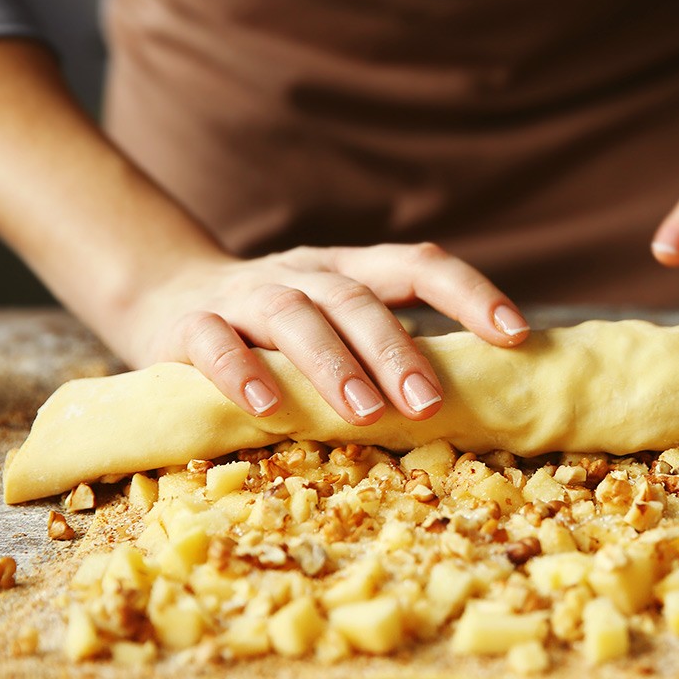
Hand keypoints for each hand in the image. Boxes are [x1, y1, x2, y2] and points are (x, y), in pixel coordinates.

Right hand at [114, 243, 530, 421]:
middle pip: (357, 299)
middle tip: (430, 404)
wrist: (163, 296)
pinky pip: (215, 342)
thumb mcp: (335, 327)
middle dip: (397, 351)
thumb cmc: (277, 333)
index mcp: (351, 271)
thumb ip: (386, 351)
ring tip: (366, 413)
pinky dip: (241, 371)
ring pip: (294, 315)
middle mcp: (304, 274)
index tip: (516, 334)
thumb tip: (479, 403)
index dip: (471, 293)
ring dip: (334, 363)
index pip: (418, 265)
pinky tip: (268, 406)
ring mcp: (246, 294)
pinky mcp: (188, 325)